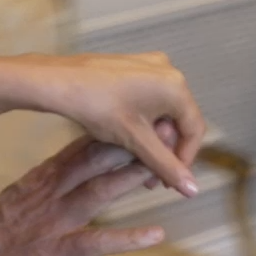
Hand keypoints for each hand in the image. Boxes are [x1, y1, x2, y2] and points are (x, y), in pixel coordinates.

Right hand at [0, 136, 163, 255]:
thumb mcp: (27, 191)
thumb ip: (58, 174)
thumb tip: (89, 154)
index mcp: (46, 174)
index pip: (88, 143)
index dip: (121, 127)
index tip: (149, 113)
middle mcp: (51, 190)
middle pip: (97, 159)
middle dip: (134, 144)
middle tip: (168, 129)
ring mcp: (52, 219)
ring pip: (98, 192)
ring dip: (132, 179)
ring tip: (165, 170)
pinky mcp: (51, 251)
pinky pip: (93, 242)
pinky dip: (125, 237)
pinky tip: (154, 234)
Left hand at [32, 51, 205, 196]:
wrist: (61, 80)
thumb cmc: (101, 108)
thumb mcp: (136, 141)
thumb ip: (167, 165)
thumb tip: (194, 191)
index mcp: (176, 86)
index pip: (194, 129)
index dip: (185, 160)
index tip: (170, 183)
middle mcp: (170, 70)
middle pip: (180, 118)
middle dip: (168, 150)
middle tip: (152, 179)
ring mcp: (151, 65)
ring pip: (164, 109)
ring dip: (156, 138)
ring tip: (139, 162)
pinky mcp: (135, 65)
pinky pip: (150, 96)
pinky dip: (146, 119)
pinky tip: (130, 137)